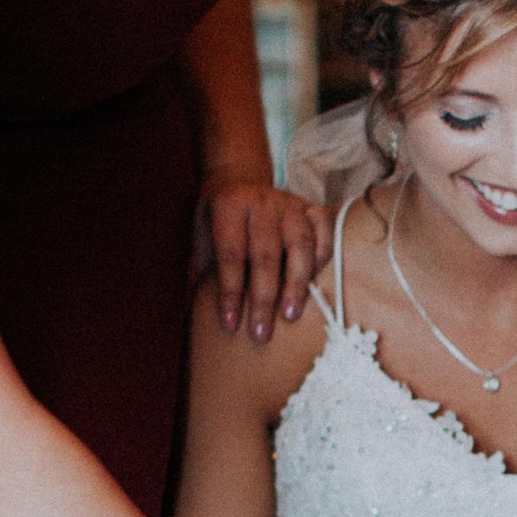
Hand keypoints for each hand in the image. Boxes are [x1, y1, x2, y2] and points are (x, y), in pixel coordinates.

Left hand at [195, 168, 327, 343]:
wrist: (236, 182)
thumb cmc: (217, 223)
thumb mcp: (201, 242)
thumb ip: (200, 274)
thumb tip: (191, 322)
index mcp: (228, 205)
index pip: (230, 254)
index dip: (230, 292)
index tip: (231, 325)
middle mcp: (260, 200)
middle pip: (265, 254)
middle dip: (263, 298)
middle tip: (260, 333)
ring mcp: (289, 203)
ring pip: (300, 245)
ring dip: (296, 284)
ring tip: (289, 316)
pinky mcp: (310, 208)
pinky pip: (325, 232)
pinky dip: (322, 258)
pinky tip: (314, 285)